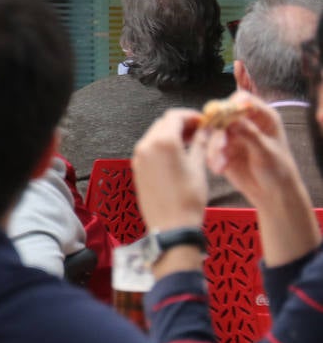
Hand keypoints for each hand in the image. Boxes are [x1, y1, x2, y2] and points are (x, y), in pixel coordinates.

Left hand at [132, 108, 207, 233]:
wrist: (171, 226)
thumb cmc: (188, 198)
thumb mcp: (198, 167)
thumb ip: (200, 143)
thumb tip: (206, 129)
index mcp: (162, 142)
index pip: (174, 116)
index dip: (191, 115)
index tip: (203, 121)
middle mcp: (146, 145)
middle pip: (163, 123)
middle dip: (181, 124)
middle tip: (199, 131)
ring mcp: (138, 157)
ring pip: (155, 135)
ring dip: (171, 134)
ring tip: (190, 143)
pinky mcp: (137, 167)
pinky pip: (149, 148)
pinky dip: (161, 146)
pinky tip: (176, 155)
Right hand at [205, 90, 305, 207]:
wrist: (272, 193)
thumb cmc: (278, 170)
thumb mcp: (266, 151)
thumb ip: (249, 134)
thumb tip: (232, 119)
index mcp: (262, 117)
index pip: (243, 100)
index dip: (231, 105)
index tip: (222, 116)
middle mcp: (245, 122)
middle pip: (223, 114)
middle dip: (219, 131)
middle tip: (221, 147)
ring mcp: (232, 134)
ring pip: (214, 131)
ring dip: (214, 147)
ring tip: (220, 165)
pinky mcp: (222, 148)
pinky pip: (210, 146)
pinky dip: (212, 156)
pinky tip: (219, 168)